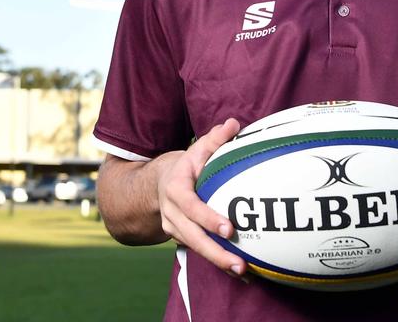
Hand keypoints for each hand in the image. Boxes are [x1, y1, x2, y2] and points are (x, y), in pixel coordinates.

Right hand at [156, 118, 247, 277]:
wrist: (154, 185)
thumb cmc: (185, 166)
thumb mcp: (196, 149)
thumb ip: (216, 139)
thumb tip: (235, 124)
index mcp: (176, 190)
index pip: (191, 206)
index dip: (208, 218)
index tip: (229, 228)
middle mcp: (172, 213)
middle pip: (193, 237)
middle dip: (215, 252)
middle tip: (239, 264)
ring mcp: (174, 229)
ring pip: (196, 249)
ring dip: (219, 262)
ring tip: (243, 273)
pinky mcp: (181, 239)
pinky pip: (200, 252)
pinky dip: (219, 263)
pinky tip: (242, 274)